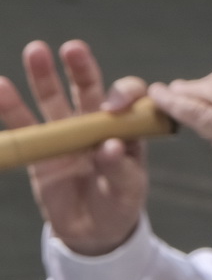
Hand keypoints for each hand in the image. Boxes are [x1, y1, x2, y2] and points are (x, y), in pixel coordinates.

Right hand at [0, 40, 149, 255]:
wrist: (92, 230)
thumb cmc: (119, 205)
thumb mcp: (127, 191)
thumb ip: (119, 169)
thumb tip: (108, 146)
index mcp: (126, 130)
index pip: (130, 101)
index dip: (124, 94)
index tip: (113, 105)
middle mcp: (96, 125)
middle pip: (88, 90)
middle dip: (81, 68)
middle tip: (73, 48)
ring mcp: (66, 134)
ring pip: (53, 99)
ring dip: (44, 76)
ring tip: (36, 50)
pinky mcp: (41, 148)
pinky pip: (24, 124)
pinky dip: (10, 107)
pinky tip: (0, 88)